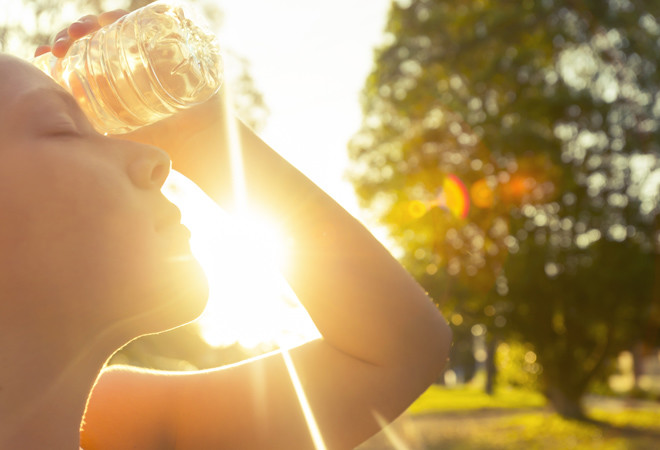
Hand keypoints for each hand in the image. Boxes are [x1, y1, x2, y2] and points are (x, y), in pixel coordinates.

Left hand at [34, 9, 227, 175]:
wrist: (202, 143)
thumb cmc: (163, 144)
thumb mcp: (117, 137)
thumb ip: (94, 134)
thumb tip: (62, 134)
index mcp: (116, 78)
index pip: (84, 55)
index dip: (63, 50)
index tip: (47, 55)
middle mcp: (134, 59)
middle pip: (99, 36)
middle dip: (75, 34)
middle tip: (63, 45)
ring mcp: (157, 50)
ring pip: (124, 24)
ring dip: (100, 20)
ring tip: (85, 29)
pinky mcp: (181, 44)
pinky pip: (163, 18)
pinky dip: (146, 11)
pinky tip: (121, 19)